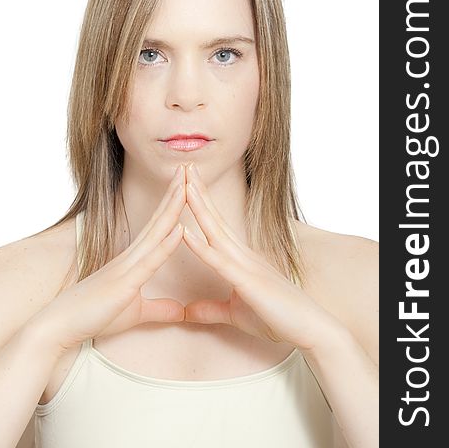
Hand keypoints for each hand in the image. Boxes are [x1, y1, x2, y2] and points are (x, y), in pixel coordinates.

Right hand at [30, 164, 187, 352]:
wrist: (61, 326)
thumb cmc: (95, 315)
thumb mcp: (136, 313)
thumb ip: (159, 308)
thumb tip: (180, 311)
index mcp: (134, 259)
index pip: (159, 226)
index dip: (173, 204)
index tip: (187, 183)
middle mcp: (131, 255)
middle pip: (159, 219)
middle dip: (175, 193)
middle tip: (189, 168)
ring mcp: (127, 266)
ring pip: (156, 231)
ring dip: (173, 207)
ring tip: (187, 183)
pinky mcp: (125, 283)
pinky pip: (150, 260)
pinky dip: (166, 244)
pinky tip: (180, 228)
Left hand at [181, 163, 342, 350]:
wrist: (310, 329)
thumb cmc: (278, 318)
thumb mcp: (235, 314)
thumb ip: (210, 309)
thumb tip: (187, 310)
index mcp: (240, 259)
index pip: (215, 225)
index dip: (200, 203)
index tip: (185, 182)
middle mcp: (242, 255)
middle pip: (214, 218)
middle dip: (198, 192)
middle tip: (183, 166)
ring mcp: (246, 265)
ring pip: (216, 231)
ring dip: (198, 207)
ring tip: (184, 184)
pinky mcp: (248, 282)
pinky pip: (219, 262)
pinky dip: (201, 247)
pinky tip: (185, 233)